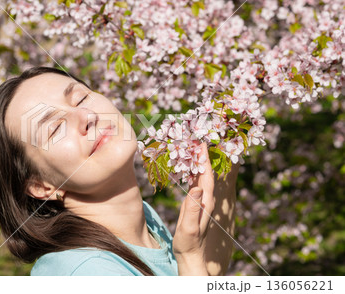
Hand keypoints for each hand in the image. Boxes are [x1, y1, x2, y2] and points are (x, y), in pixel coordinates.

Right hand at [172, 142, 214, 272]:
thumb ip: (193, 208)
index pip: (207, 176)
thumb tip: (197, 187)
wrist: (191, 256)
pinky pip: (195, 182)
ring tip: (192, 147)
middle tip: (196, 139)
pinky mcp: (196, 204)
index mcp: (206, 202)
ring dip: (197, 162)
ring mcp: (202, 201)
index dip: (204, 159)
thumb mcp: (190, 227)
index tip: (201, 143)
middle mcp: (206, 200)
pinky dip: (192, 172)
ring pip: (201, 176)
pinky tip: (188, 166)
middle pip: (206, 173)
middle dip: (201, 156)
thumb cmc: (189, 243)